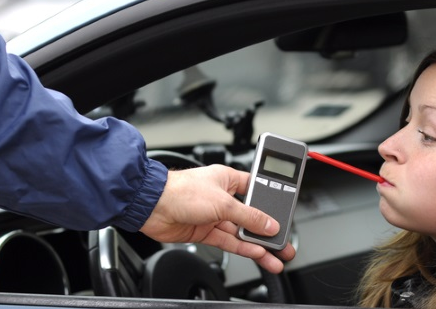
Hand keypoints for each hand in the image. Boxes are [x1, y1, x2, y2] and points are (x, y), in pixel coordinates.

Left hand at [139, 164, 295, 272]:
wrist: (152, 207)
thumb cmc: (181, 191)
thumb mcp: (223, 202)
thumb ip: (249, 216)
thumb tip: (268, 224)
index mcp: (228, 179)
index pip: (257, 191)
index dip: (270, 204)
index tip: (283, 217)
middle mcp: (222, 196)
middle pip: (251, 215)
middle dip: (267, 230)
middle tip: (284, 242)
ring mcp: (213, 215)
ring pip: (241, 232)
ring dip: (257, 244)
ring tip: (275, 256)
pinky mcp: (205, 230)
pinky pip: (229, 241)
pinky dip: (243, 248)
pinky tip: (257, 254)